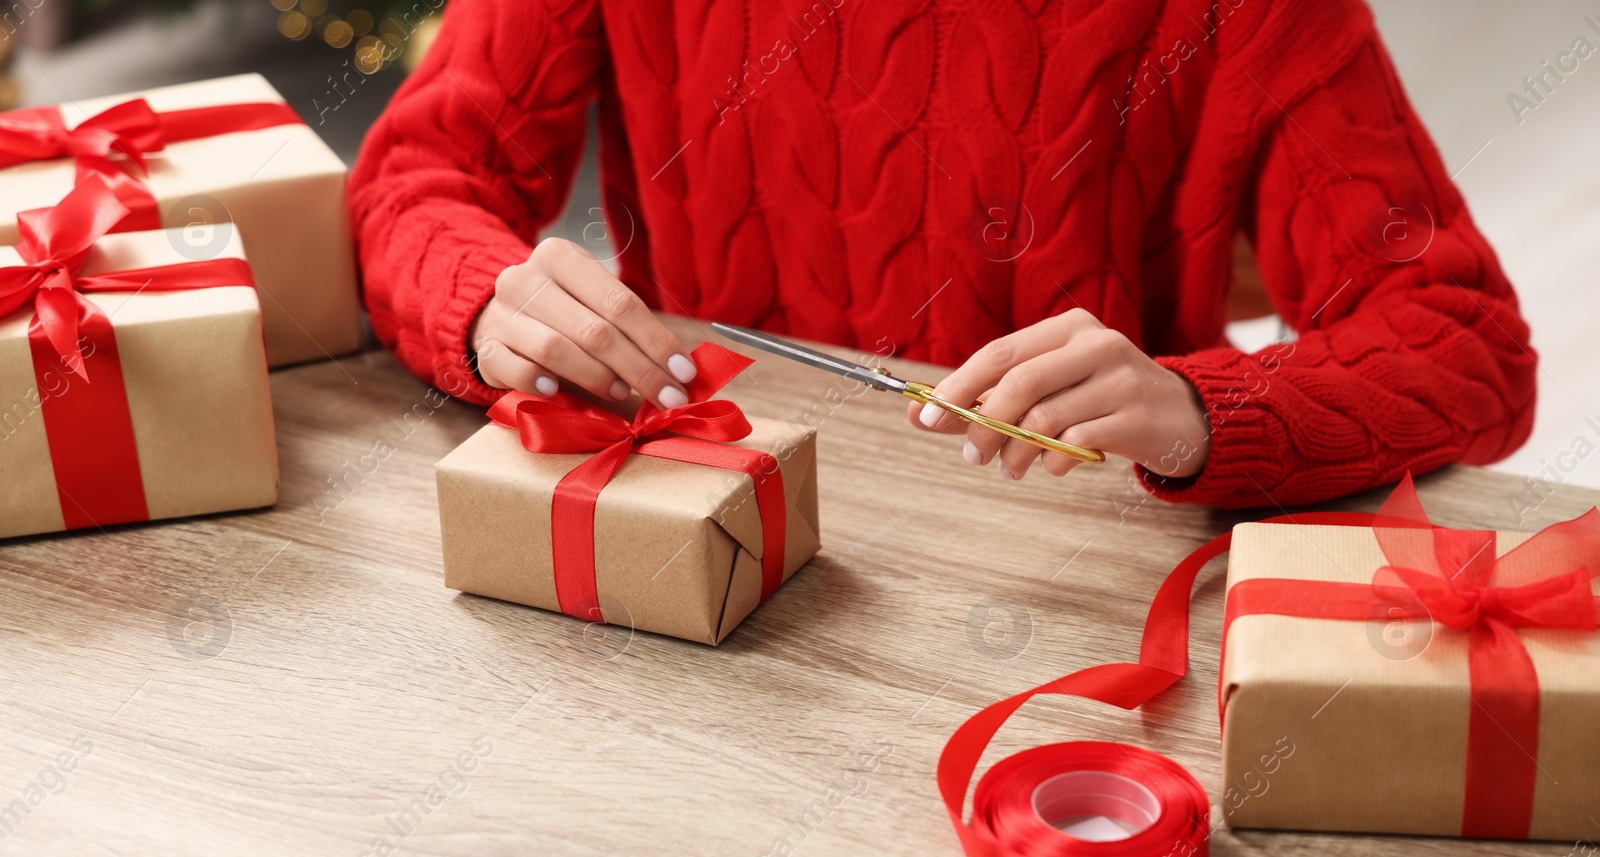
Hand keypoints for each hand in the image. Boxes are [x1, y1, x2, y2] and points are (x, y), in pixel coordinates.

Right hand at [470, 237, 696, 406]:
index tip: (684, 372)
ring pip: (557, 349)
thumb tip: (681, 369)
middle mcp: (526, 278)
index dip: (657, 342)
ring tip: (622, 392)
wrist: (495, 315)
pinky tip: (557, 392)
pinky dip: (541, 383)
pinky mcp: (486, 346)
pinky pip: (516, 369)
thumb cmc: (560, 313)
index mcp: (560, 257)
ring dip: (598, 377)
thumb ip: (631, 328)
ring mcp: (501, 313)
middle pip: (595, 331)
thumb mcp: (592, 303)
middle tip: (668, 395)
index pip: (620, 302)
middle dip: (640, 369)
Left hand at [906, 308, 1210, 479]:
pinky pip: (1075, 444)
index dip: (958, 386)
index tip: (925, 418)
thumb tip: (921, 416)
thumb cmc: (1103, 400)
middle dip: (982, 424)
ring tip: (1009, 469)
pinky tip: (1053, 467)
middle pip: (1019, 384)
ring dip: (1014, 452)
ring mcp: (1120, 378)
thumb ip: (993, 397)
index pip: (1000, 353)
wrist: (1184, 418)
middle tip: (970, 456)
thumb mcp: (1054, 386)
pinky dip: (1053, 462)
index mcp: (1068, 327)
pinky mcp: (1136, 417)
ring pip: (1044, 418)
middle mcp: (1096, 344)